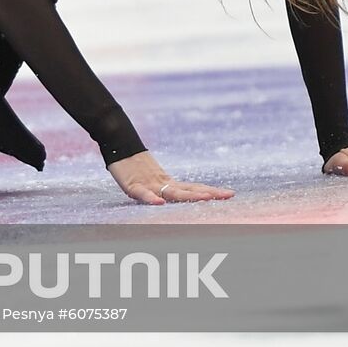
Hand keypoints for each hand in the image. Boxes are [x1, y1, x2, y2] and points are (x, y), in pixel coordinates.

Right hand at [107, 151, 235, 204]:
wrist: (117, 143)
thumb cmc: (131, 163)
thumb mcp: (148, 178)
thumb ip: (160, 188)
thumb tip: (168, 198)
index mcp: (167, 183)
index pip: (192, 188)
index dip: (211, 191)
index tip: (230, 194)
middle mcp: (162, 183)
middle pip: (188, 190)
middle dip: (208, 193)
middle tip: (228, 195)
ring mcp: (148, 184)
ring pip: (171, 192)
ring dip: (189, 195)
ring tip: (206, 198)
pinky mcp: (132, 185)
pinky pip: (142, 194)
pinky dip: (150, 198)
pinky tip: (159, 203)